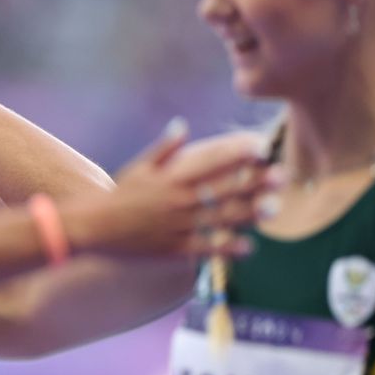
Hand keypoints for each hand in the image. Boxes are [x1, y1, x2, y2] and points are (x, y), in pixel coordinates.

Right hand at [62, 123, 279, 257]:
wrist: (92, 228)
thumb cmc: (117, 195)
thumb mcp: (138, 167)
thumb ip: (164, 148)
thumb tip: (183, 125)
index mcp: (171, 178)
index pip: (211, 161)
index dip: (238, 153)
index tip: (261, 147)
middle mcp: (178, 201)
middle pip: (224, 190)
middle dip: (254, 182)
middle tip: (281, 176)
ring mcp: (177, 226)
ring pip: (220, 219)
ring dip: (250, 213)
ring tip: (273, 208)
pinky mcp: (174, 249)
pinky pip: (205, 249)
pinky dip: (227, 248)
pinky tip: (249, 246)